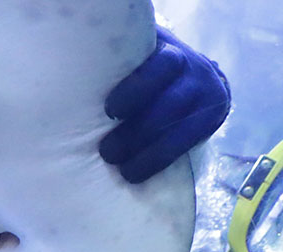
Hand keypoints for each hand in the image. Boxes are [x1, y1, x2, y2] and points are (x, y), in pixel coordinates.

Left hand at [100, 26, 230, 183]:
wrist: (195, 76)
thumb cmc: (146, 68)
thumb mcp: (134, 55)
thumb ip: (114, 61)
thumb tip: (68, 78)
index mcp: (168, 48)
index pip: (160, 65)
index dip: (136, 89)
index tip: (110, 112)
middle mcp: (194, 67)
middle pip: (171, 102)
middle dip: (139, 131)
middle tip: (108, 153)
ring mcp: (209, 93)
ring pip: (183, 128)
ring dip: (152, 154)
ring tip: (126, 171)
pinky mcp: (213, 118)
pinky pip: (191, 143)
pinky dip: (165, 160)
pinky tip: (144, 173)